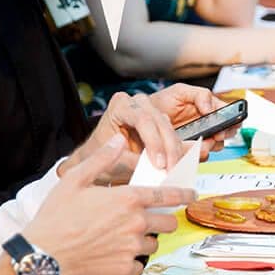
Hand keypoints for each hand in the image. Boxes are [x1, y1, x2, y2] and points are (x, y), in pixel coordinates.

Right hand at [24, 135, 191, 274]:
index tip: (193, 195)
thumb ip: (102, 159)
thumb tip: (119, 140)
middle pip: (168, 223)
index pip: (168, 195)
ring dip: (146, 240)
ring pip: (154, 244)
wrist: (44, 255)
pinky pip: (140, 264)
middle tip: (149, 220)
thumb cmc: (56, 216)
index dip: (184, 194)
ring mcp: (132, 248)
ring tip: (125, 237)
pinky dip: (132, 260)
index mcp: (127, 199)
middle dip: (163, 220)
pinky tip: (115, 254)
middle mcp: (135, 223)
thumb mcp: (76, 180)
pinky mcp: (124, 268)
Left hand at [61, 91, 184, 177]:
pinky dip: (176, 152)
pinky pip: (173, 135)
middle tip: (170, 170)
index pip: (143, 120)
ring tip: (174, 171)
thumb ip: (130, 161)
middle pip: (160, 123)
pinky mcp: (160, 123)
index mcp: (120, 105)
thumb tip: (153, 169)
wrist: (99, 159)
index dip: (154, 142)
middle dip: (168, 149)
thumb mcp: (110, 160)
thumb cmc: (98, 156)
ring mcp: (150, 111)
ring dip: (175, 151)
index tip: (159, 164)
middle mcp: (137, 103)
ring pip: (170, 129)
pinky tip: (176, 165)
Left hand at [147, 83, 228, 156]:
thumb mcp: (180, 92)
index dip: (232, 121)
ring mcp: (198, 140)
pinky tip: (185, 150)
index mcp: (209, 110)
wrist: (142, 119)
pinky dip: (193, 156)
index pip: (229, 116)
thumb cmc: (161, 103)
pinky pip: (197, 158)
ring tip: (197, 143)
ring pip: (213, 148)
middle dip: (221, 136)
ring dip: (207, 146)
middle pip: (226, 134)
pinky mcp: (188, 152)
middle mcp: (206, 126)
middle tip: (214, 136)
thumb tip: (211, 108)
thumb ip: (200, 95)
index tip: (222, 126)